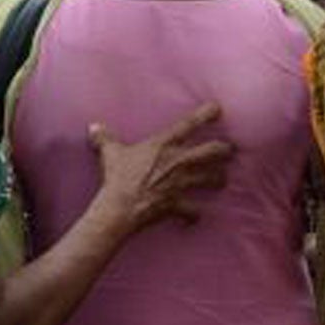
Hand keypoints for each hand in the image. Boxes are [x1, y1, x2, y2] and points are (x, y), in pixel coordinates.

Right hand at [90, 103, 233, 234]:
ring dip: (218, 180)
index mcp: (163, 145)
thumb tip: (93, 126)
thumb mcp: (109, 152)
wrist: (119, 207)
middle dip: (225, 150)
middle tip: (230, 150)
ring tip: (222, 180)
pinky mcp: (178, 204)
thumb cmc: (116, 177)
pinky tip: (196, 216)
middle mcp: (178, 162)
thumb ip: (104, 138)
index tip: (218, 109)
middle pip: (213, 151)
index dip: (206, 114)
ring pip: (212, 179)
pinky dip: (194, 215)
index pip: (189, 124)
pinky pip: (193, 211)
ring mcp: (181, 183)